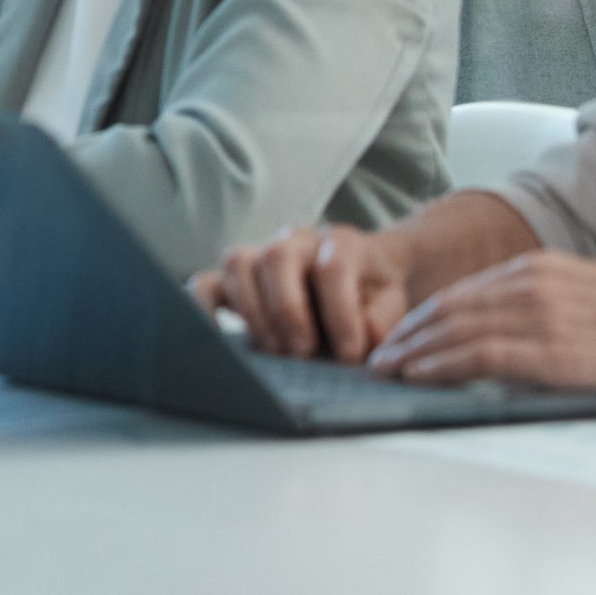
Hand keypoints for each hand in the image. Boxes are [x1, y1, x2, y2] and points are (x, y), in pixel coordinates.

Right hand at [199, 224, 416, 363]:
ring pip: (238, 263)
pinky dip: (202, 309)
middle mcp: (296, 241)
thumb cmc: (373, 296)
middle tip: (303, 351)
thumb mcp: (392, 305)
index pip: (331, 267)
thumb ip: (382, 320)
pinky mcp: (235, 279)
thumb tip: (362, 338)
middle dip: (288, 310)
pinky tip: (215, 338)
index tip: (350, 355)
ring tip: (276, 350)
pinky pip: (204, 283)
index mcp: (340, 243)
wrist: (362, 281)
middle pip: (276, 256)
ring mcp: (260, 254)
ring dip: (254, 312)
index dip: (341, 314)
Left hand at [368, 252, 595, 395]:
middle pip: (448, 307)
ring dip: (413, 350)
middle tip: (375, 355)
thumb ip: (546, 308)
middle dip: (406, 333)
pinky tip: (419, 374)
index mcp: (540, 268)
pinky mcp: (557, 349)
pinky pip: (483, 353)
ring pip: (456, 328)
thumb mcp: (590, 296)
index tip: (398, 336)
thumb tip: (511, 337)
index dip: (423, 316)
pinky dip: (443, 362)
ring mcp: (543, 314)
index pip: (463, 292)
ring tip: (386, 368)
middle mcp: (533, 283)